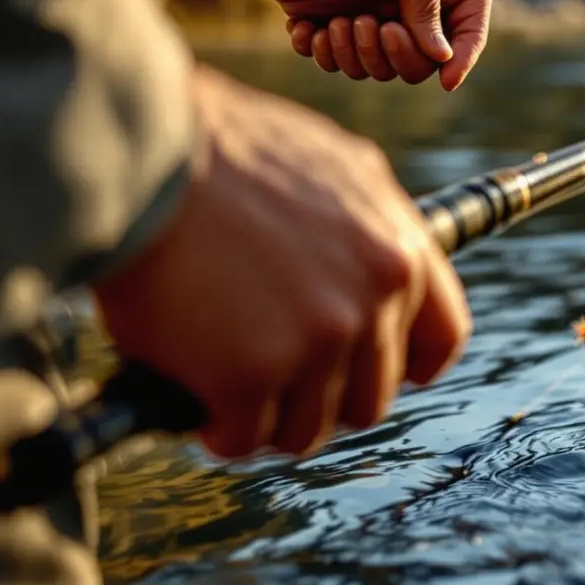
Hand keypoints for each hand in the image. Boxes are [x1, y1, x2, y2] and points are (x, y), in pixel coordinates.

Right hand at [91, 65, 471, 458]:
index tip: (372, 375)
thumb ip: (361, 226)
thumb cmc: (218, 148)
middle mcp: (375, 298)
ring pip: (309, 428)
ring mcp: (319, 340)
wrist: (143, 147)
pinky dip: (218, 430)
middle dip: (323, 397)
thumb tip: (362, 268)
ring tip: (225, 388)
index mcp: (402, 248)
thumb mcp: (330, 167)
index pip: (442, 337)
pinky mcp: (252, 376)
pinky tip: (196, 405)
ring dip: (269, 420)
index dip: (406, 366)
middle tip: (273, 381)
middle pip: (372, 396)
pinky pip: (244, 436)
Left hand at [248, 0, 491, 91]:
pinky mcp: (324, 17)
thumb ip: (427, 6)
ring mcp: (365, 9)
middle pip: (421, 58)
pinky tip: (308, 27)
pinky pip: (331, 59)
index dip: (465, 53)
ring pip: (376, 66)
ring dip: (356, 52)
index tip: (447, 79)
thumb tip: (440, 57)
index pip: (469, 22)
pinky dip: (321, 52)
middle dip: (398, 54)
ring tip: (338, 22)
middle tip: (376, 27)